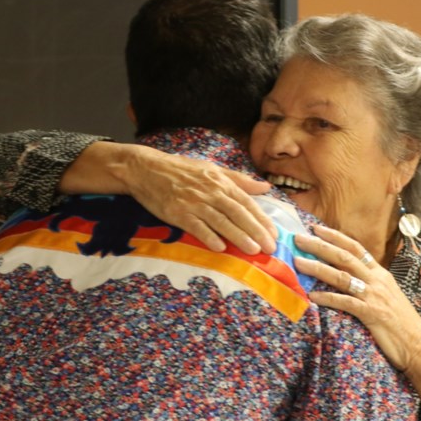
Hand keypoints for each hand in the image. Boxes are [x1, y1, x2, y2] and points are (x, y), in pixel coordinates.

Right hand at [61, 143, 277, 254]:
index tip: (274, 233)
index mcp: (220, 182)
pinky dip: (208, 236)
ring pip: (221, 221)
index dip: (261, 219)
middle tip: (270, 248)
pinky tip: (220, 248)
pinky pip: (196, 226)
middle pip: (238, 213)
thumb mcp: (212, 169)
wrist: (147, 169)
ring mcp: (194, 203)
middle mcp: (210, 192)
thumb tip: (264, 188)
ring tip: (253, 250)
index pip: (246, 202)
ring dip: (238, 236)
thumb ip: (239, 180)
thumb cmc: (181, 170)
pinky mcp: (177, 213)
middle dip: (256, 231)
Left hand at [293, 224, 420, 405]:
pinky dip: (327, 297)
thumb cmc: (400, 323)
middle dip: (320, 246)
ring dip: (317, 268)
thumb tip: (345, 276)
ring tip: (298, 262)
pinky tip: (312, 296)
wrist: (419, 345)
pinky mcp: (371, 313)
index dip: (335, 236)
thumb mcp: (386, 296)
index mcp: (380, 273)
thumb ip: (368, 284)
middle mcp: (377, 280)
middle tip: (299, 238)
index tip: (316, 228)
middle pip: (345, 257)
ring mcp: (374, 296)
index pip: (356, 247)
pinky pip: (345, 302)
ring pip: (341, 276)